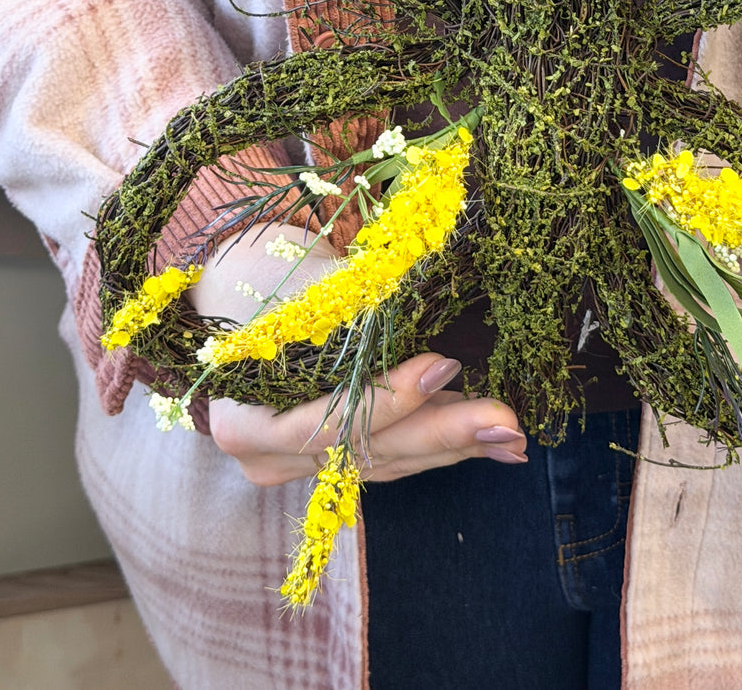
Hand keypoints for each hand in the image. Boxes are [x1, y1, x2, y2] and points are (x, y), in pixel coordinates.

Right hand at [192, 222, 527, 487]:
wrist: (230, 291)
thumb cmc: (256, 276)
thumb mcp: (294, 281)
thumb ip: (348, 299)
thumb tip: (415, 291)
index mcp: (246, 416)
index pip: (328, 419)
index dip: (389, 399)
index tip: (445, 366)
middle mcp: (267, 456)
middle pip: (365, 452)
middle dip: (442, 434)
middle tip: (505, 422)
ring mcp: (296, 466)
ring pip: (385, 462)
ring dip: (454, 447)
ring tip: (511, 436)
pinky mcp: (328, 459)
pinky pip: (388, 458)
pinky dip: (439, 446)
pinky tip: (489, 443)